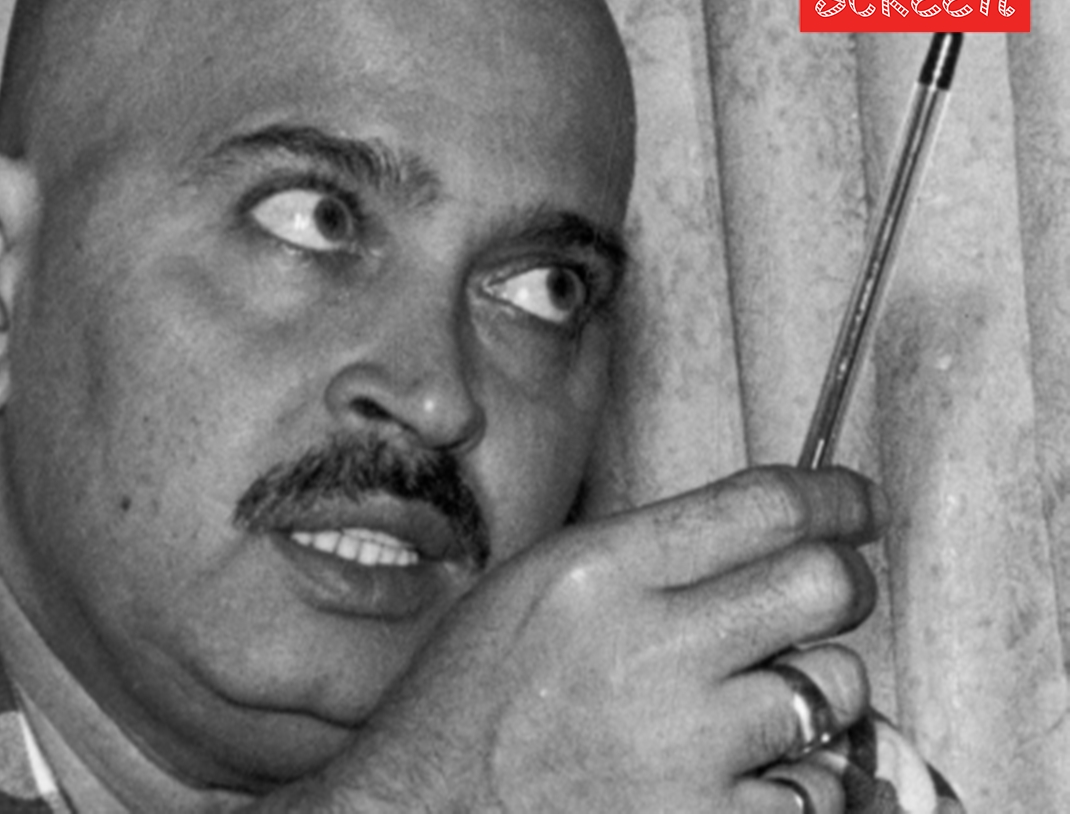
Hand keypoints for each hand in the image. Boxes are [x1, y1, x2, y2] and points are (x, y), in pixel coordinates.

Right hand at [271, 466, 881, 812]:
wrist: (428, 812)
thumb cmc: (469, 702)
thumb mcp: (529, 590)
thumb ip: (639, 559)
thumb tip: (760, 534)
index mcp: (597, 572)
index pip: (765, 506)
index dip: (833, 498)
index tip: (852, 505)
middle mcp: (648, 650)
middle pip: (824, 584)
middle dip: (843, 583)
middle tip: (829, 594)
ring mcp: (685, 749)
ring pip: (835, 688)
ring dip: (815, 689)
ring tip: (760, 700)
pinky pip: (815, 789)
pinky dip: (793, 779)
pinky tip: (737, 773)